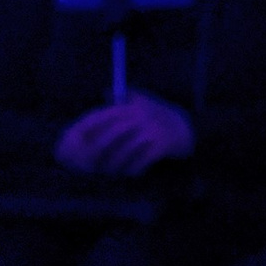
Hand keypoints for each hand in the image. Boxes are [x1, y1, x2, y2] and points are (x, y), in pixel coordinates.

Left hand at [54, 97, 194, 174]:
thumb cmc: (161, 114)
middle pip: (114, 133)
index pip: (106, 114)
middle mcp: (141, 116)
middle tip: (90, 160)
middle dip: (100, 148)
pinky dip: (134, 168)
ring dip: (116, 163)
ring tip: (107, 170)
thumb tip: (104, 93)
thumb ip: (125, 96)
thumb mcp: (144, 99)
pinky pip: (142, 160)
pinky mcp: (161, 146)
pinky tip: (128, 173)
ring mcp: (151, 131)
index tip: (77, 137)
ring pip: (126, 150)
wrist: (188, 127)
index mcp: (133, 105)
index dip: (90, 126)